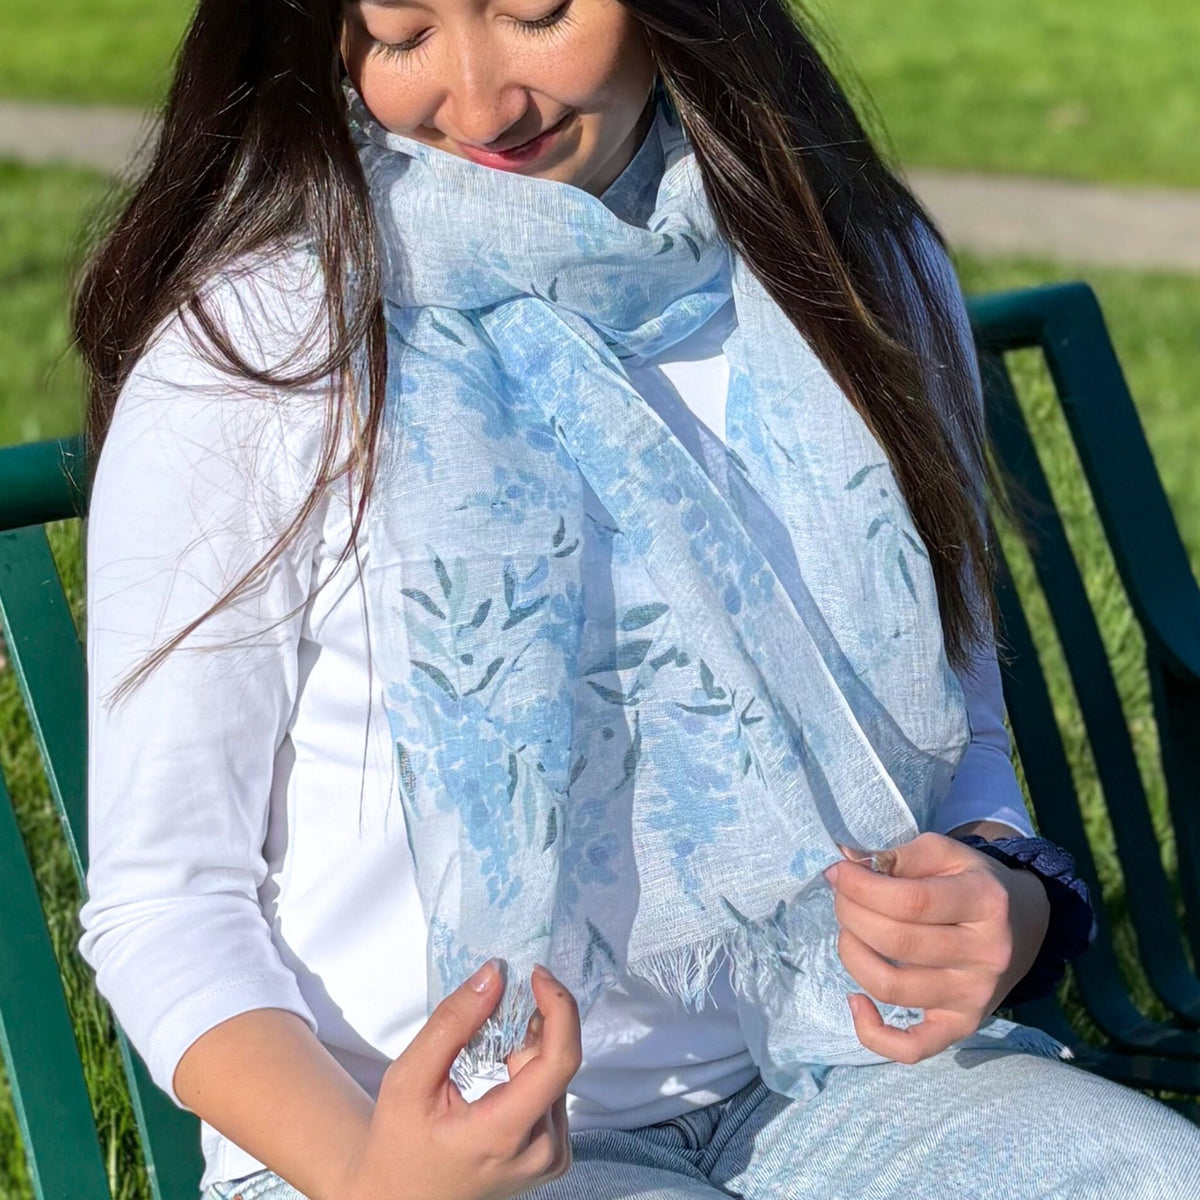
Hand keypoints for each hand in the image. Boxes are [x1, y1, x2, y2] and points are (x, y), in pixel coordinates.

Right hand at [339, 961, 579, 1199]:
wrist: (397, 1198)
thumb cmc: (398, 1143)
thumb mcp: (409, 1078)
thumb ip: (453, 1023)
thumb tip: (495, 974)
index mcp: (506, 1133)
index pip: (560, 1060)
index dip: (558, 1007)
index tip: (536, 975)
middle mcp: (541, 1150)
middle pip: (557, 1062)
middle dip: (535, 1023)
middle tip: (500, 1003)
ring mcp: (550, 1158)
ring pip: (557, 1075)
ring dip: (532, 1047)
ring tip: (491, 1044)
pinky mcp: (552, 1158)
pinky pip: (554, 1094)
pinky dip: (533, 1070)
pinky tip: (503, 1069)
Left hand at [825, 830, 1050, 1063]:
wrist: (1027, 924)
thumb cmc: (973, 882)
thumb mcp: (946, 854)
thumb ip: (899, 856)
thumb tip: (845, 863)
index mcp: (985, 902)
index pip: (909, 901)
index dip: (861, 887)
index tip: (837, 872)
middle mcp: (986, 954)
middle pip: (896, 943)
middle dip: (851, 914)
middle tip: (841, 898)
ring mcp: (975, 996)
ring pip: (893, 988)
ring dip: (852, 955)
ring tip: (850, 932)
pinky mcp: (963, 1026)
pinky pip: (913, 1047)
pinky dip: (873, 1032)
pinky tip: (855, 1000)